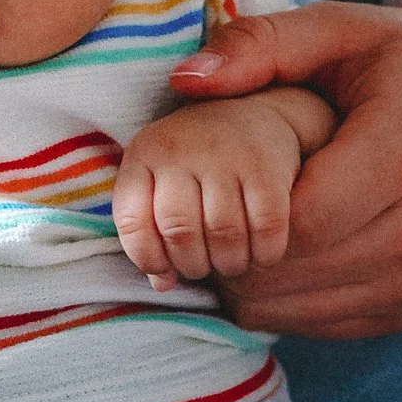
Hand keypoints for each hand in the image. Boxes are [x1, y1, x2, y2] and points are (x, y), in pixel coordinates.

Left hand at [114, 94, 312, 287]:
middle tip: (204, 267)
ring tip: (231, 262)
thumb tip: (161, 284)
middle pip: (179, 231)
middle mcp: (182, 148)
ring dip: (229, 264)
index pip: (132, 222)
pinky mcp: (268, 167)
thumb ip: (152, 231)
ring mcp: (226, 154)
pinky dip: (264, 253)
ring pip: (224, 233)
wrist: (251, 117)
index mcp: (145, 153)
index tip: (164, 268)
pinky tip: (261, 253)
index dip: (147, 258)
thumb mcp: (162, 183)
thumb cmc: (196, 164)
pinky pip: (266, 228)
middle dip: (192, 265)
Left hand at [166, 0, 401, 338]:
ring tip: (232, 226)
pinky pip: (321, 324)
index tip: (207, 180)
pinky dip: (282, 297)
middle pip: (294, 271)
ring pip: (298, 309)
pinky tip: (273, 250)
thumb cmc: (401, 58)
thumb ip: (258, 46)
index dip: (236, 213)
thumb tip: (184, 81)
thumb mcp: (336, 27)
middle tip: (202, 208)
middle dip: (231, 248)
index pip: (299, 221)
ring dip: (250, 279)